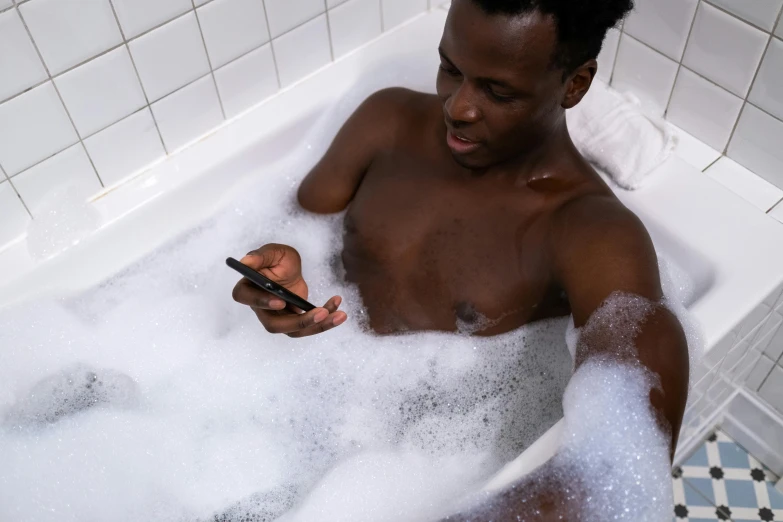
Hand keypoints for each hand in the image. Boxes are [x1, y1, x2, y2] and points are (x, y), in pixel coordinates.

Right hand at [231, 243, 346, 336]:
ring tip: (340, 315)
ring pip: (295, 330)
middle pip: (274, 325)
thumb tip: (246, 261)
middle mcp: (261, 308)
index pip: (247, 298)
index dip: (261, 302)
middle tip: (321, 313)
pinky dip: (326, 317)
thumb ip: (260, 256)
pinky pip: (309, 325)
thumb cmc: (277, 258)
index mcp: (248, 288)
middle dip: (300, 322)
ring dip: (319, 326)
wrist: (289, 267)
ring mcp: (278, 316)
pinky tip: (337, 304)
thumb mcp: (272, 252)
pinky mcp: (294, 318)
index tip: (280, 301)